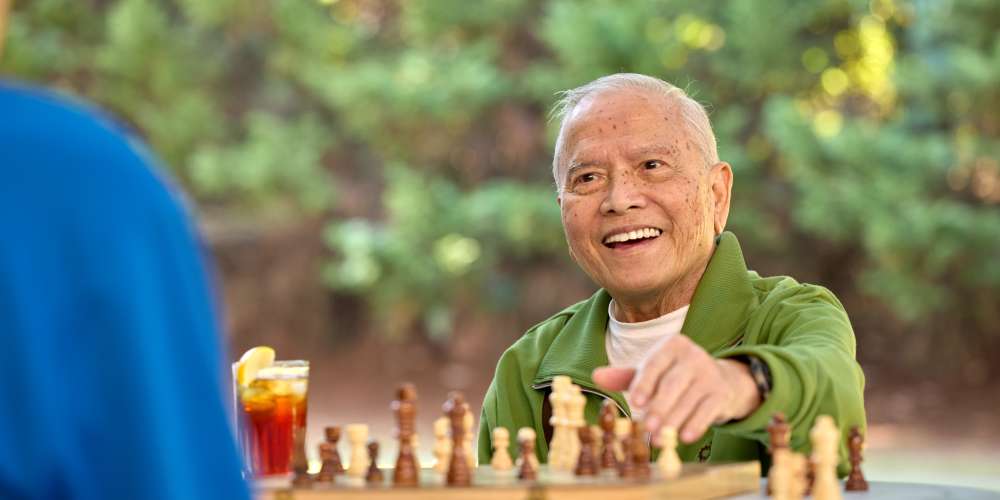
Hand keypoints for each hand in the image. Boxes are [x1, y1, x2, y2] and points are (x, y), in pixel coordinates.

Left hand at [592, 335, 760, 443]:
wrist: (720, 380)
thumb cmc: (675, 375)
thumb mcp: (651, 372)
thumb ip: (625, 376)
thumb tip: (596, 376)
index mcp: (672, 345)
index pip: (654, 364)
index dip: (644, 384)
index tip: (635, 403)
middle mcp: (693, 355)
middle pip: (672, 384)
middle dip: (658, 408)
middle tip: (646, 427)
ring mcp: (710, 373)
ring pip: (689, 400)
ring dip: (672, 422)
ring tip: (658, 440)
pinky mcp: (721, 393)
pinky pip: (707, 411)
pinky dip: (695, 425)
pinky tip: (684, 438)